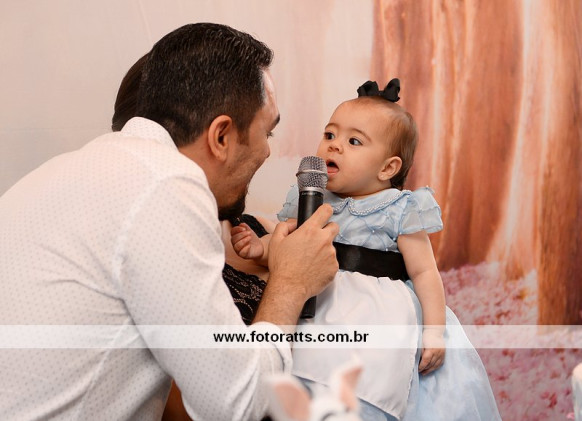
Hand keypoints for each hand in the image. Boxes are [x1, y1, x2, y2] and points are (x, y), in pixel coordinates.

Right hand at [231, 223, 264, 259]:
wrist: (260, 247)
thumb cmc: (252, 240)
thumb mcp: (250, 232)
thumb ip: (246, 227)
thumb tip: (241, 224)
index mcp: (236, 236)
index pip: (232, 232)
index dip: (237, 229)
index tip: (244, 228)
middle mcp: (235, 243)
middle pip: (233, 239)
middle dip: (241, 235)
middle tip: (249, 233)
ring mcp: (238, 250)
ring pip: (236, 246)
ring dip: (243, 241)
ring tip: (250, 238)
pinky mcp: (243, 255)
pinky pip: (241, 253)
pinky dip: (245, 248)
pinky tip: (249, 245)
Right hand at [258, 204, 337, 323]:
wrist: (289, 287)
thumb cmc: (281, 265)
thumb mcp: (275, 240)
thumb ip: (285, 226)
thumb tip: (294, 223)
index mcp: (310, 230)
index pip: (326, 211)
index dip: (325, 210)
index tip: (324, 213)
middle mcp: (324, 240)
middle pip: (334, 227)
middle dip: (327, 230)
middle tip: (316, 239)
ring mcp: (331, 255)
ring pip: (331, 247)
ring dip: (324, 250)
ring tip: (310, 260)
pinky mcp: (334, 268)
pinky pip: (332, 262)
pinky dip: (325, 264)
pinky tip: (314, 269)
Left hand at [418, 328, 444, 374]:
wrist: (435, 331)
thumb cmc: (426, 336)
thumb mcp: (421, 343)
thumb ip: (420, 352)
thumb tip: (417, 361)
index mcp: (431, 349)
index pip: (426, 361)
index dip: (421, 366)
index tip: (417, 369)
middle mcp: (438, 352)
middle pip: (431, 364)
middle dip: (425, 369)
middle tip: (420, 372)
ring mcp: (442, 353)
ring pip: (436, 365)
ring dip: (430, 370)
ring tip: (424, 373)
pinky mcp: (444, 354)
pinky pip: (440, 363)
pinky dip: (436, 367)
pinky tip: (432, 369)